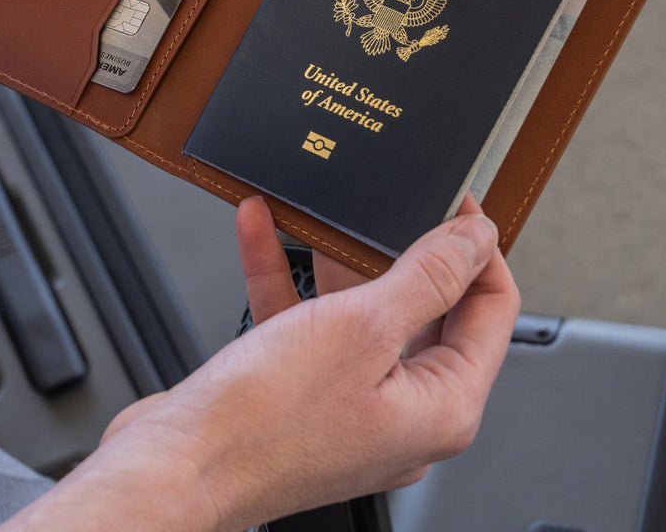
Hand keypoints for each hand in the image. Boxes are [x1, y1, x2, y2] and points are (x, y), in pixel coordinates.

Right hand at [0, 198, 518, 530]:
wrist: (174, 466)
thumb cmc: (263, 423)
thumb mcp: (362, 326)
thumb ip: (428, 276)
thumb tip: (474, 239)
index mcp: (443, 405)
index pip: (491, 310)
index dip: (477, 248)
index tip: (455, 202)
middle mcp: (406, 410)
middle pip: (430, 308)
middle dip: (406, 247)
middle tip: (396, 199)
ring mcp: (354, 401)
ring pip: (365, 311)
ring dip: (339, 258)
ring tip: (328, 211)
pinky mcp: (305, 391)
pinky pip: (309, 321)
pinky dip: (289, 276)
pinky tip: (262, 229)